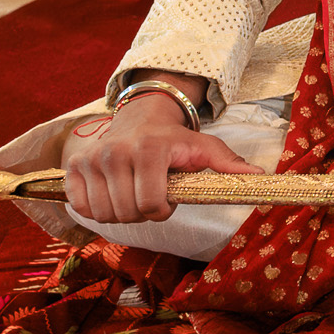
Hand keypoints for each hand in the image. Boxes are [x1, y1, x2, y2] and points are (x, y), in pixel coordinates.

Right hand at [61, 92, 260, 223]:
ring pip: (103, 215)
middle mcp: (115, 152)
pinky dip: (97, 210)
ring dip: (121, 214)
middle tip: (152, 198)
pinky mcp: (73, 168)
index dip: (163, 212)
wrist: (140, 118)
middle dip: (143, 214)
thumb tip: (260, 176)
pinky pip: (81, 208)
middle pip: (127, 213)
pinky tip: (113, 195)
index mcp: (149, 149)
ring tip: (134, 195)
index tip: (169, 202)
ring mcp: (90, 160)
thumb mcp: (204, 146)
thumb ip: (228, 163)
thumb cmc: (175, 139)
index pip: (151, 205)